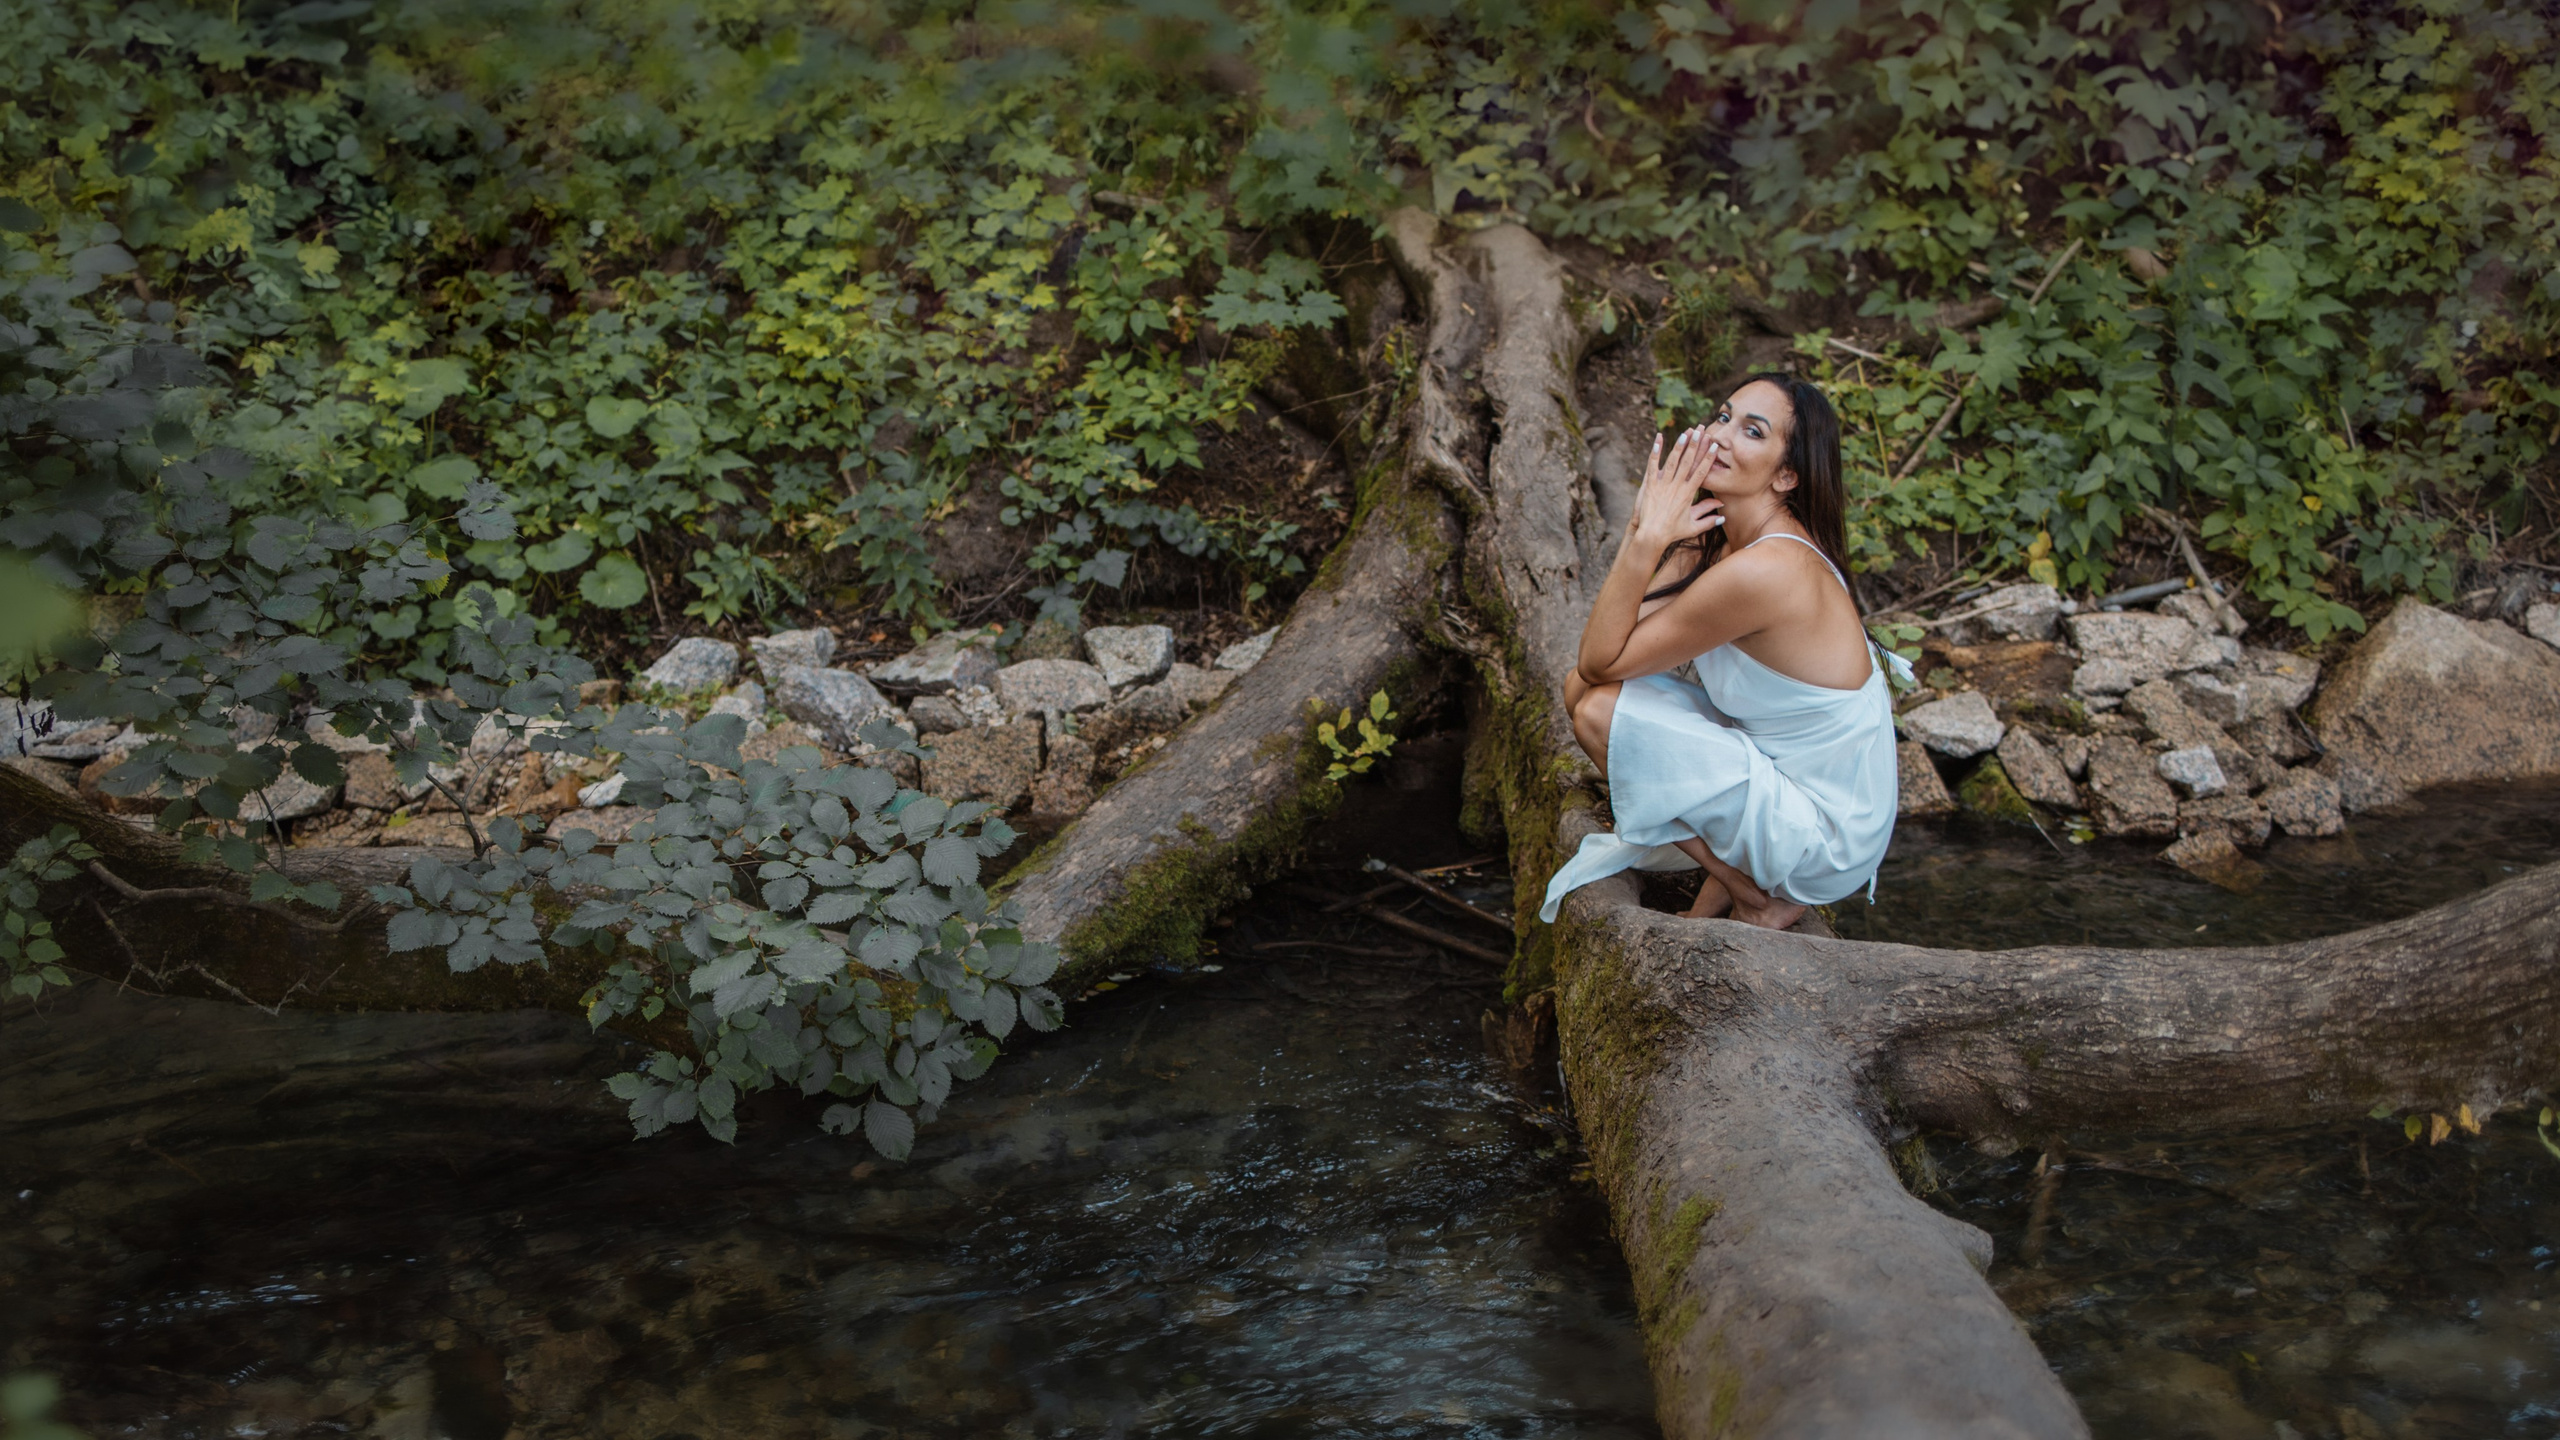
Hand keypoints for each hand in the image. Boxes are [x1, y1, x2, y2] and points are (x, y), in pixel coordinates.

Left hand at [1629, 427, 1724, 551]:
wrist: (1652, 536)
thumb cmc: (1673, 532)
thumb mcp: (1693, 527)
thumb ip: (1709, 520)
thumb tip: (1723, 515)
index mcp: (1688, 494)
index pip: (1701, 472)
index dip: (1708, 458)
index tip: (1714, 445)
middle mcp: (1676, 487)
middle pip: (1688, 462)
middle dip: (1696, 445)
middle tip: (1702, 431)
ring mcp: (1663, 485)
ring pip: (1672, 461)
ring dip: (1680, 446)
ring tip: (1687, 433)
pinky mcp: (1650, 485)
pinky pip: (1652, 465)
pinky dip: (1655, 451)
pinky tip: (1659, 439)